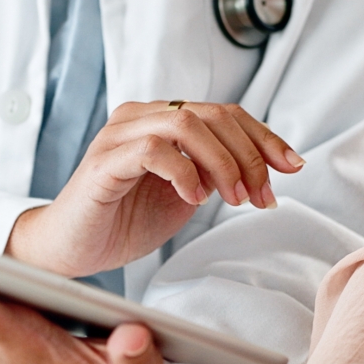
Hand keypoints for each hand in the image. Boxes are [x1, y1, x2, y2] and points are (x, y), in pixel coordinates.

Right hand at [8, 101, 305, 278]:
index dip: (263, 137)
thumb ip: (215, 174)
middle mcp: (139, 117)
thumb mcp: (185, 195)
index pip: (223, 113)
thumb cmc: (123, 222)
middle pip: (212, 115)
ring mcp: (119, 135)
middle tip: (262, 196)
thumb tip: (262, 170)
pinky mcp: (104, 161)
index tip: (292, 166)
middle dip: (249, 156)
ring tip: (232, 198)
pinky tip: (194, 198)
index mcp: (161, 119)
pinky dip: (184, 172)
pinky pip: (153, 149)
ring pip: (186, 122)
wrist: (71, 250)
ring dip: (222, 162)